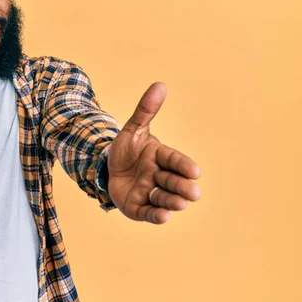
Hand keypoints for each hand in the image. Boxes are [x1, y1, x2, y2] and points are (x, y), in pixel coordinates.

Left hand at [107, 82, 200, 223]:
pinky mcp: (139, 208)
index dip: (183, 166)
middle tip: (192, 193)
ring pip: (164, 198)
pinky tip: (163, 216)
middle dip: (182, 187)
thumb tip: (160, 84)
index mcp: (161, 157)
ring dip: (172, 201)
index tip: (195, 171)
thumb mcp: (132, 130)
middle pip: (173, 182)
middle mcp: (159, 177)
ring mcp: (150, 193)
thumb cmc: (125, 150)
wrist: (106, 169)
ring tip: (179, 204)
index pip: (174, 160)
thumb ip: (145, 110)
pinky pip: (148, 213)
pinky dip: (156, 215)